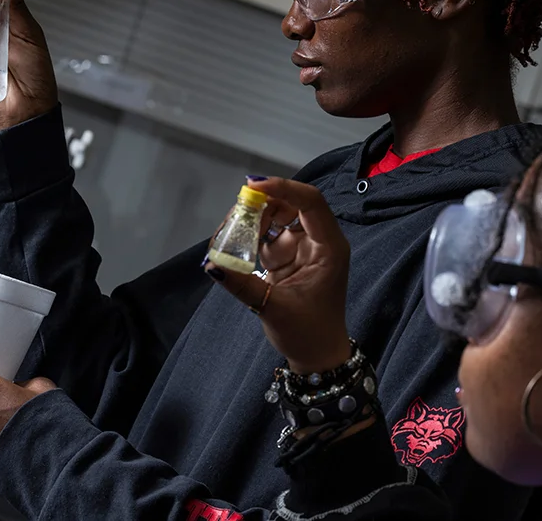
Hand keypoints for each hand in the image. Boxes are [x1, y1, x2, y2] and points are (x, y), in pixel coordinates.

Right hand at [205, 178, 351, 373]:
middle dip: (262, 203)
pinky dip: (251, 234)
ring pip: (277, 216)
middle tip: (235, 212)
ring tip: (230, 232)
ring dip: (254, 218)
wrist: (317, 355)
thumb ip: (243, 284)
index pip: (310, 202)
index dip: (283, 188)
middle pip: (292, 203)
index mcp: (329, 247)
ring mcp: (304, 246)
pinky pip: (268, 234)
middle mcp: (319, 240)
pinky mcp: (289, 255)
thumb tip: (211, 264)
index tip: (253, 186)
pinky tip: (233, 242)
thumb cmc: (308, 333)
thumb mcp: (274, 308)